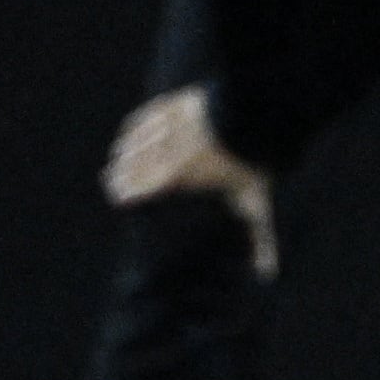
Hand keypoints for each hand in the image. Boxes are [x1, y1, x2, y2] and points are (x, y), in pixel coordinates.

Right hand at [103, 84, 278, 276]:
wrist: (249, 114)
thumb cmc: (251, 163)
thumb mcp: (255, 202)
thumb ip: (259, 238)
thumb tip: (268, 274)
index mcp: (174, 178)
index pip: (137, 188)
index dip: (124, 193)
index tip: (115, 196)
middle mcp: (162, 153)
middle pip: (131, 164)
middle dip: (120, 173)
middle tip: (112, 178)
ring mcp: (165, 127)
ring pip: (134, 141)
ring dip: (125, 150)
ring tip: (118, 157)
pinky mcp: (172, 105)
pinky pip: (144, 118)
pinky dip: (135, 127)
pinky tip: (132, 130)